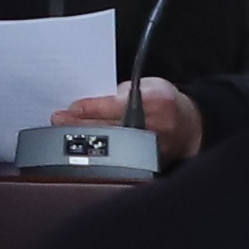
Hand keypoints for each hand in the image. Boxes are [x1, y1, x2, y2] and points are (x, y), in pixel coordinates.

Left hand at [52, 79, 203, 160]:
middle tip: (58, 119)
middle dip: (80, 124)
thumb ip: (123, 92)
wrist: (190, 126)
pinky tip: (79, 148)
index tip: (72, 107)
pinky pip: (118, 159)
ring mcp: (153, 148)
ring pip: (111, 146)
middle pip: (111, 127)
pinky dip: (96, 152)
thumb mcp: (149, 85)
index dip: (92, 108)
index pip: (117, 105)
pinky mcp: (150, 164)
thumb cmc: (164, 102)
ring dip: (83, 139)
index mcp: (157, 101)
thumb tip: (92, 102)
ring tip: (62, 132)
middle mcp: (156, 126)